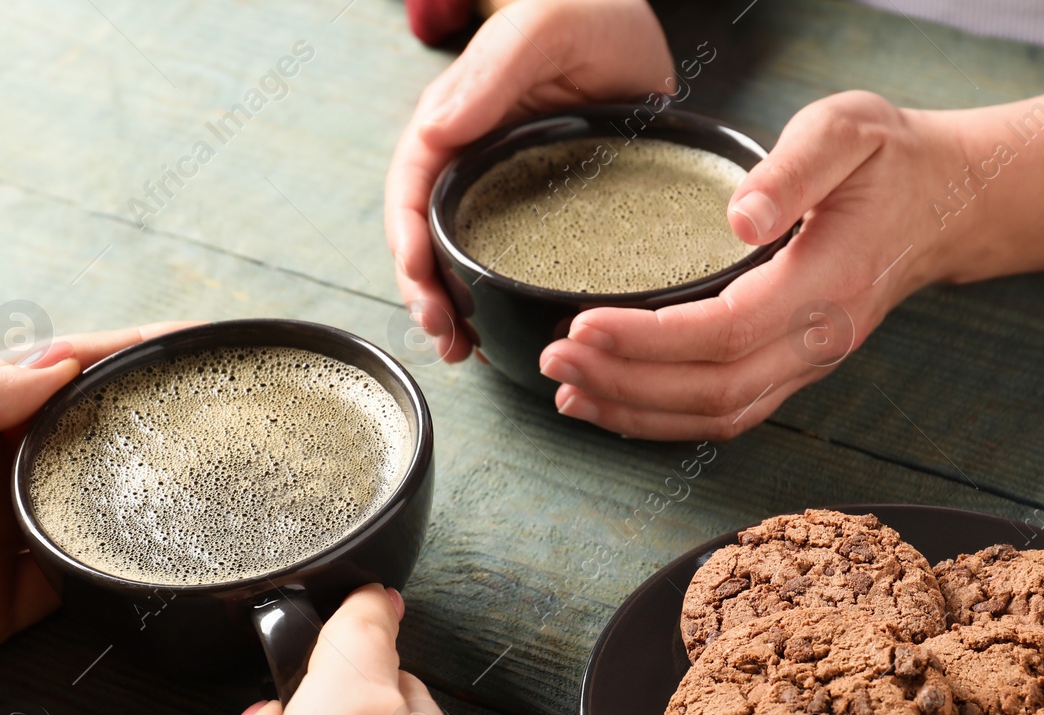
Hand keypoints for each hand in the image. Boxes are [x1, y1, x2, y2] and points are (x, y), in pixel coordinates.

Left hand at [0, 322, 197, 714]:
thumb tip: (55, 365)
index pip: (55, 372)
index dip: (121, 352)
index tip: (185, 338)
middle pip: (85, 437)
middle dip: (147, 417)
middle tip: (213, 406)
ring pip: (93, 509)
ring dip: (142, 494)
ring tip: (206, 474)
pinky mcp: (0, 608)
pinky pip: (78, 585)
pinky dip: (117, 573)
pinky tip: (152, 557)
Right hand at [385, 0, 672, 360]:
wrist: (636, 30)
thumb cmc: (587, 12)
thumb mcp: (543, 30)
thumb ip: (494, 73)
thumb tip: (439, 130)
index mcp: (455, 123)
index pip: (411, 190)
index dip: (407, 242)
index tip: (420, 284)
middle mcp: (472, 164)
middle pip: (429, 238)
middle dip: (426, 293)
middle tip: (446, 337)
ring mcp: (507, 194)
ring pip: (465, 261)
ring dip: (457, 310)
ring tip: (465, 351)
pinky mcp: (547, 215)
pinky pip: (515, 266)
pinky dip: (503, 305)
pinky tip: (506, 338)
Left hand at [538, 91, 959, 439]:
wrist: (944, 202)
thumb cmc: (889, 161)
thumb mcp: (848, 131)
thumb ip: (794, 168)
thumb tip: (740, 214)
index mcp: (826, 286)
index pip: (725, 333)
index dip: (649, 340)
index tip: (583, 326)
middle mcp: (817, 341)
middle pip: (710, 391)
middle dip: (624, 383)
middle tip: (553, 360)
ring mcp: (806, 364)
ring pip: (715, 416)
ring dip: (635, 411)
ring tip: (566, 390)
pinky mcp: (792, 368)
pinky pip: (725, 413)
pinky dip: (662, 418)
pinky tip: (611, 403)